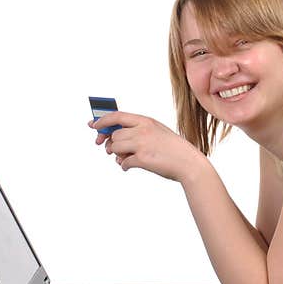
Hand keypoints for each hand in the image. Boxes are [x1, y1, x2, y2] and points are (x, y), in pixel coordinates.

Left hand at [89, 111, 203, 182]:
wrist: (189, 163)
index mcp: (146, 121)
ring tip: (125, 159)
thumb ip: (138, 131)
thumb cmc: (174, 149)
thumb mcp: (157, 132)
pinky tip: (130, 167)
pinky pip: (123, 162)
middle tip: (109, 150)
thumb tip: (113, 139)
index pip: (117, 116)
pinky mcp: (142, 159)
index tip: (93, 125)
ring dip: (117, 155)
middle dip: (111, 144)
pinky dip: (124, 166)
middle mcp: (142, 130)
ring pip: (116, 148)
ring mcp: (142, 144)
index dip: (102, 120)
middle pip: (114, 135)